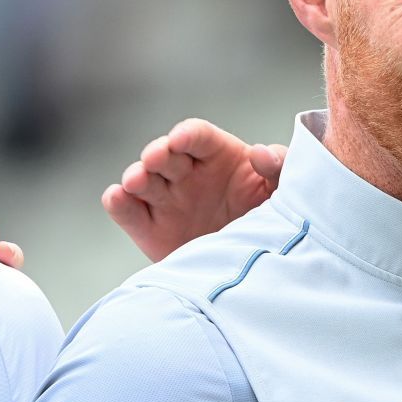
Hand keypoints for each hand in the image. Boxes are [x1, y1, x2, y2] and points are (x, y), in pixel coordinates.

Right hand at [103, 119, 285, 261]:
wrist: (255, 266)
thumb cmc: (270, 217)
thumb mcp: (283, 191)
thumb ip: (279, 167)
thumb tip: (260, 153)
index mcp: (217, 156)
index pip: (197, 136)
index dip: (187, 135)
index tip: (182, 140)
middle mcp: (186, 173)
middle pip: (164, 154)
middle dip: (158, 153)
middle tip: (157, 159)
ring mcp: (165, 199)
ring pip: (142, 178)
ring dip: (136, 175)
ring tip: (137, 180)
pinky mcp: (149, 227)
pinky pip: (127, 210)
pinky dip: (118, 202)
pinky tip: (118, 197)